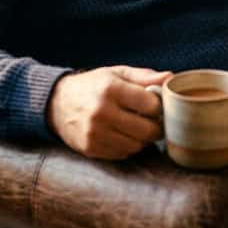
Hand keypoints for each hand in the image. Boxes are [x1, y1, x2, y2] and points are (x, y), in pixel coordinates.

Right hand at [48, 65, 172, 159]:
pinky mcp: (91, 148)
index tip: (155, 105)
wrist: (56, 103)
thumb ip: (145, 76)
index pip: (151, 105)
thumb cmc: (92, 86)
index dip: (159, 106)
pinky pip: (123, 154)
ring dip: (142, 138)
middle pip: (148, 130)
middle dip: (155, 126)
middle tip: (152, 120)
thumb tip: (171, 78)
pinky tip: (122, 134)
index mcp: (110, 89)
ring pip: (137, 145)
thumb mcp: (116, 74)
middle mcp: (102, 112)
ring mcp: (95, 133)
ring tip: (136, 126)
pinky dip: (128, 146)